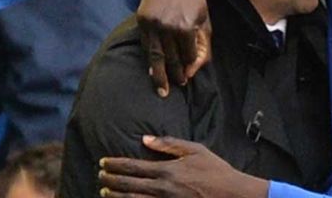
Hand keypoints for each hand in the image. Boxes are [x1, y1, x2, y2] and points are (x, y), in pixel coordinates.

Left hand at [98, 136, 267, 197]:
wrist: (231, 194)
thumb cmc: (215, 170)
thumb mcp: (196, 150)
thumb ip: (169, 144)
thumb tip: (145, 139)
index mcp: (167, 170)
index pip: (133, 166)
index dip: (115, 164)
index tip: (103, 162)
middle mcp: (162, 188)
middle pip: (128, 185)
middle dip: (110, 180)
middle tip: (100, 176)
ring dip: (116, 196)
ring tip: (105, 192)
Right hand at [138, 0, 211, 96]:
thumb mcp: (204, 19)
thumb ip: (202, 45)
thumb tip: (193, 69)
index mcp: (188, 26)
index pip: (188, 55)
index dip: (188, 67)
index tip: (186, 78)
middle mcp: (170, 26)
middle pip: (172, 58)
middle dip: (174, 75)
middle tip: (174, 87)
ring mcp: (154, 22)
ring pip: (156, 55)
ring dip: (159, 75)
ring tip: (162, 90)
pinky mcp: (142, 18)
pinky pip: (146, 44)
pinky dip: (149, 58)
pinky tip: (151, 69)